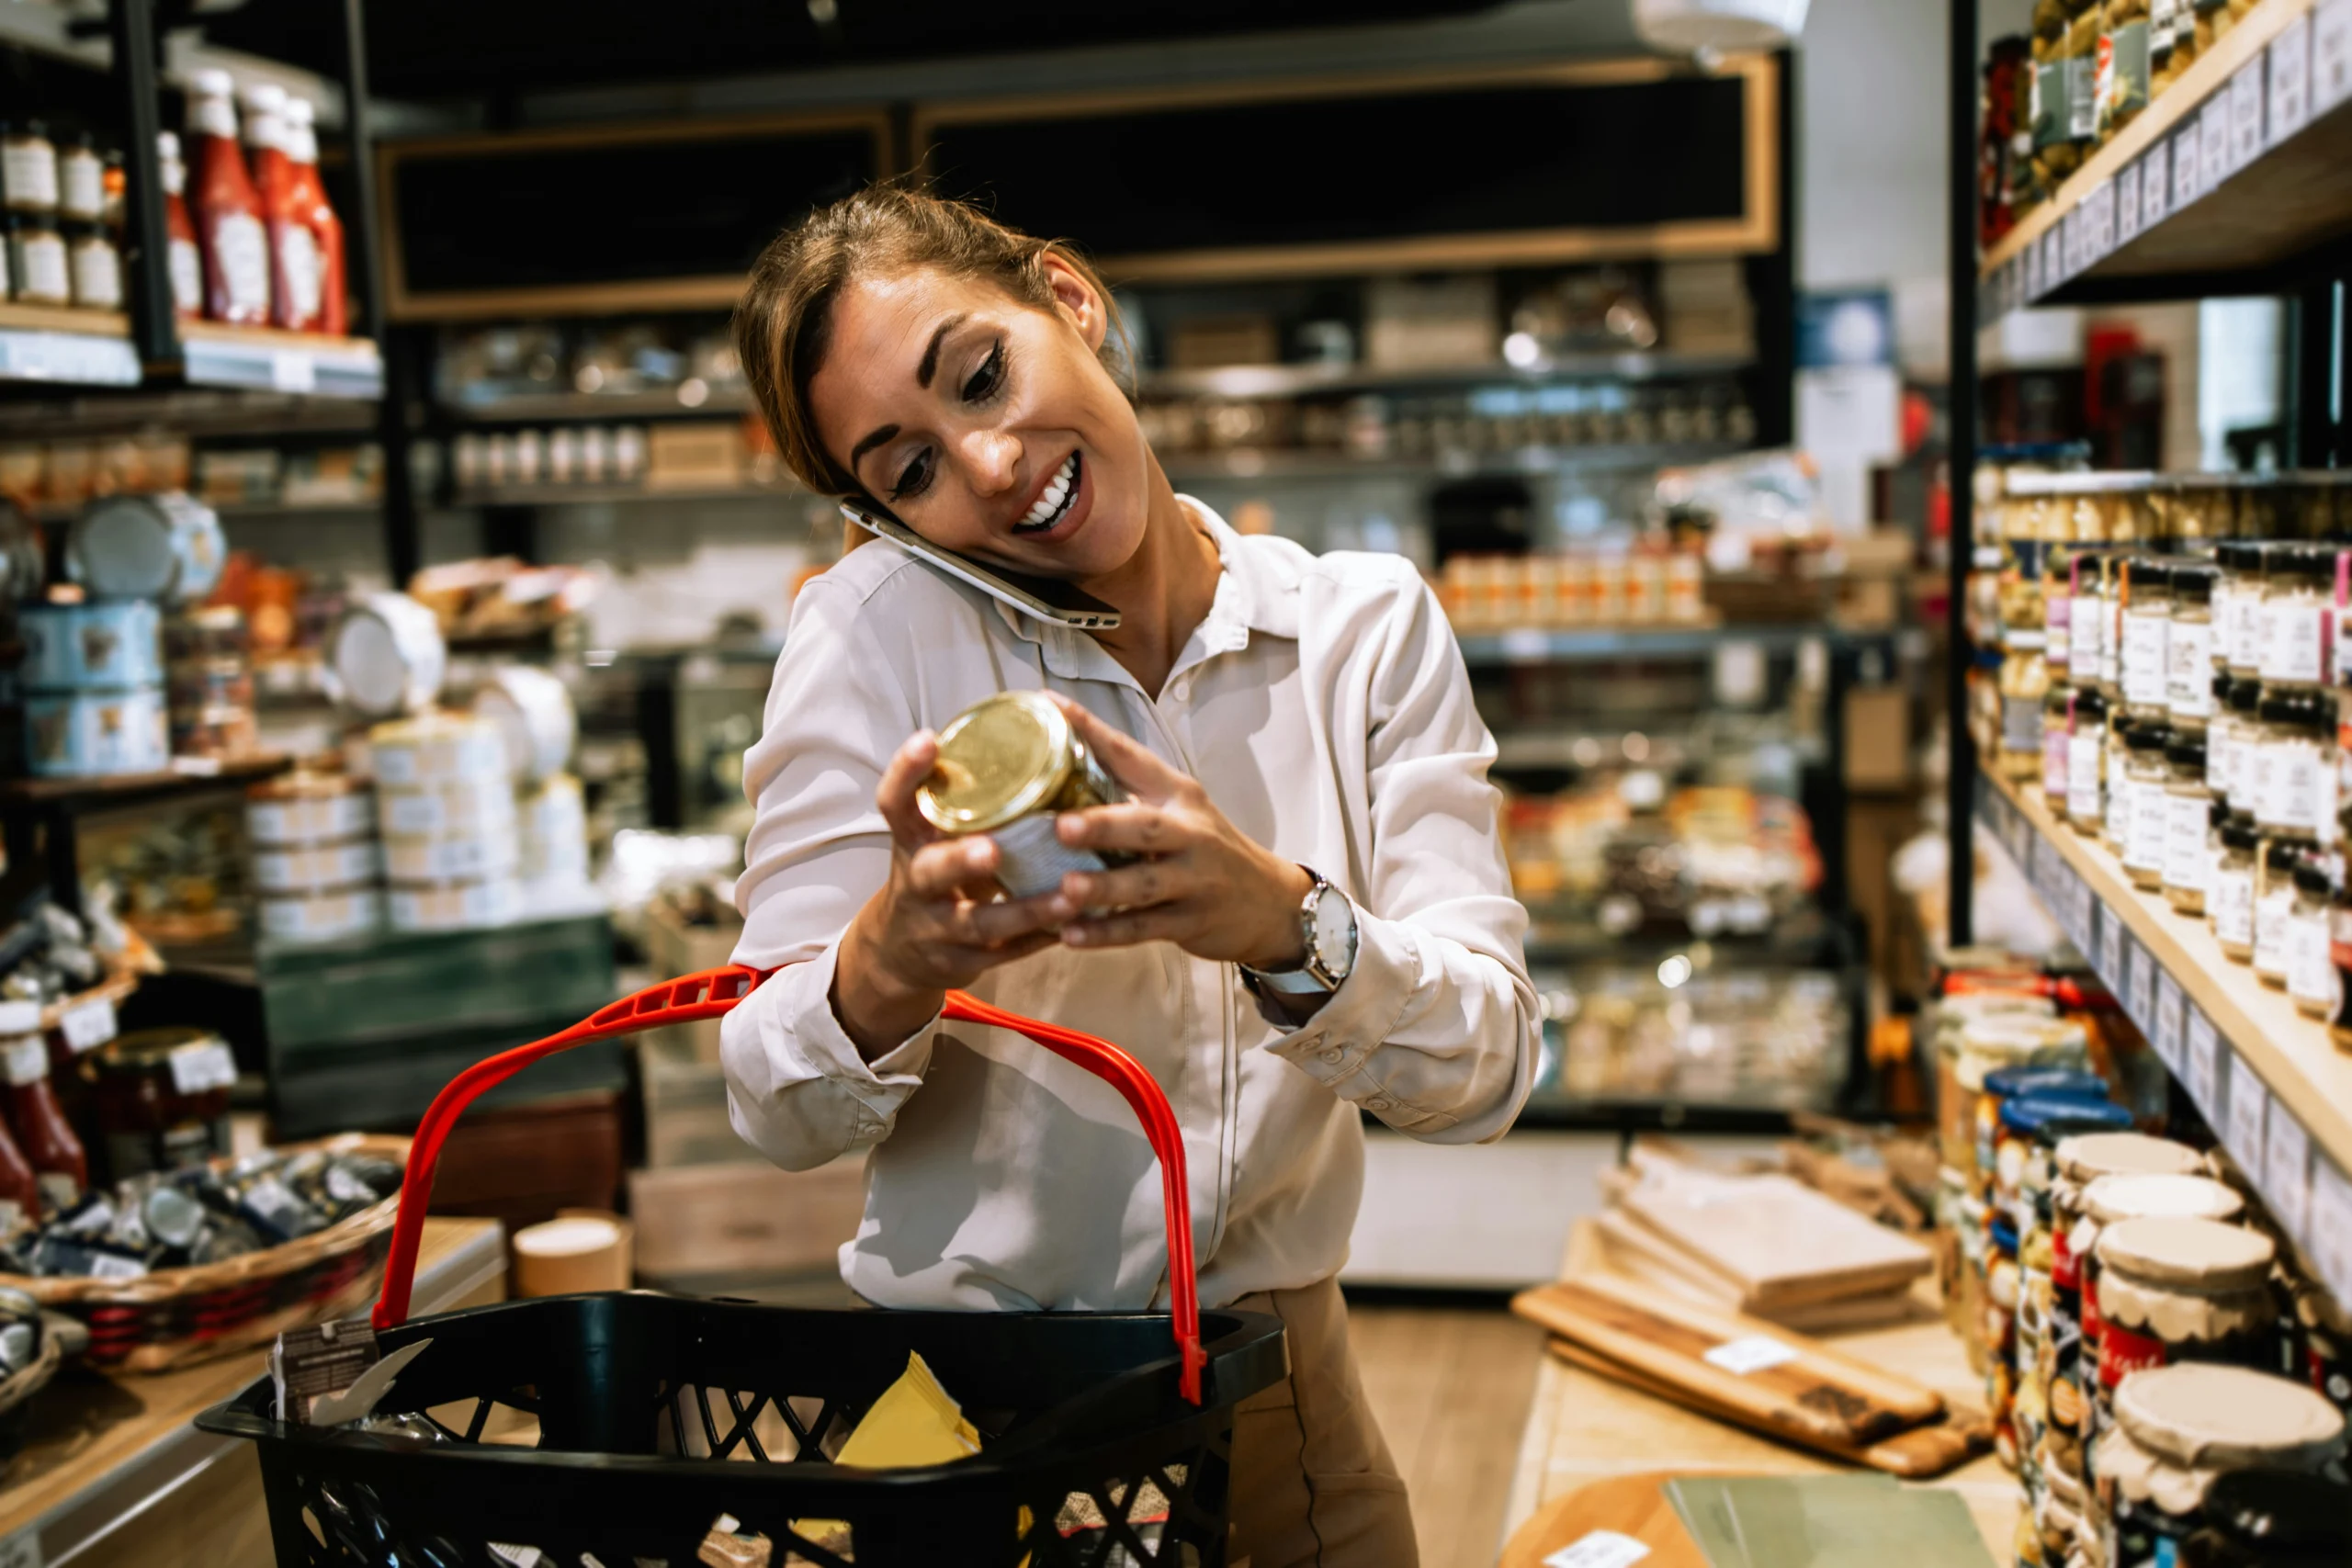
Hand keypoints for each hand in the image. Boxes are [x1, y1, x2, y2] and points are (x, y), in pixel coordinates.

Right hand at [831, 728, 1068, 1056]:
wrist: (897, 952)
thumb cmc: (935, 870)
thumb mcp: (934, 833)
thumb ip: (968, 799)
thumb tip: (1040, 727)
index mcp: (910, 840)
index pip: (894, 801)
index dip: (906, 772)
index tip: (929, 739)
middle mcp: (916, 882)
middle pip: (931, 871)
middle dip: (961, 861)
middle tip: (992, 849)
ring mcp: (936, 927)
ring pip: (979, 922)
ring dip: (1025, 910)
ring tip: (1069, 897)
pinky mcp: (962, 961)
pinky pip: (1006, 952)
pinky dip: (1041, 939)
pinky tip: (1078, 926)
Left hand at [1045, 693, 1313, 967]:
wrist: (1271, 902)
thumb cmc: (1207, 849)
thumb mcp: (1180, 810)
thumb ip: (1128, 791)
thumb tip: (1054, 767)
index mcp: (1177, 795)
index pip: (1131, 755)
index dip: (1090, 731)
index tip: (1049, 706)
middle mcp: (1188, 833)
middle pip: (1145, 827)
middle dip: (1103, 825)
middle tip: (1062, 825)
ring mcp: (1192, 880)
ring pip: (1144, 884)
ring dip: (1103, 887)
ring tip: (1064, 889)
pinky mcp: (1189, 922)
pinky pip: (1143, 929)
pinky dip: (1106, 933)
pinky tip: (1071, 935)